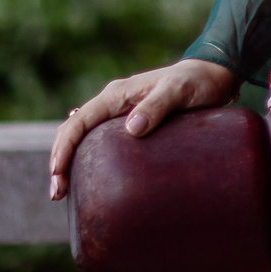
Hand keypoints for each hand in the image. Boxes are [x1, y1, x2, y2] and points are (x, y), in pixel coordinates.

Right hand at [47, 59, 240, 199]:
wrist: (213, 77)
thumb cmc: (197, 82)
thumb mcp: (179, 91)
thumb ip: (157, 105)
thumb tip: (132, 128)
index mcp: (116, 95)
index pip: (78, 121)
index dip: (63, 147)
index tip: (57, 173)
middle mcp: (113, 105)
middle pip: (74, 132)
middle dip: (60, 160)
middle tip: (57, 194)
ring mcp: (121, 116)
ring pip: (85, 139)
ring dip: (71, 163)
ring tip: (66, 193)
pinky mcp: (133, 127)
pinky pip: (102, 144)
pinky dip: (89, 161)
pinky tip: (89, 181)